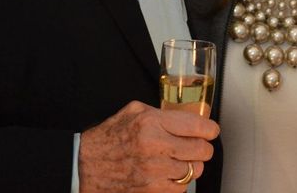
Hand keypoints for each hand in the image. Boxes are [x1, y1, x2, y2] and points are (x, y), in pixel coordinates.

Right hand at [79, 100, 219, 191]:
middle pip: (200, 150)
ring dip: (191, 166)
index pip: (198, 127)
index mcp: (152, 123)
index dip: (210, 129)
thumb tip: (188, 117)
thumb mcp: (134, 111)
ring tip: (180, 161)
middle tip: (198, 146)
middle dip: (202, 148)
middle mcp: (155, 147)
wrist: (84, 166)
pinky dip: (179, 182)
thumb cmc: (109, 137)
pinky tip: (169, 174)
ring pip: (193, 171)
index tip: (211, 131)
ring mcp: (154, 172)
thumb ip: (162, 112)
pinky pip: (180, 188)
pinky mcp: (150, 191)